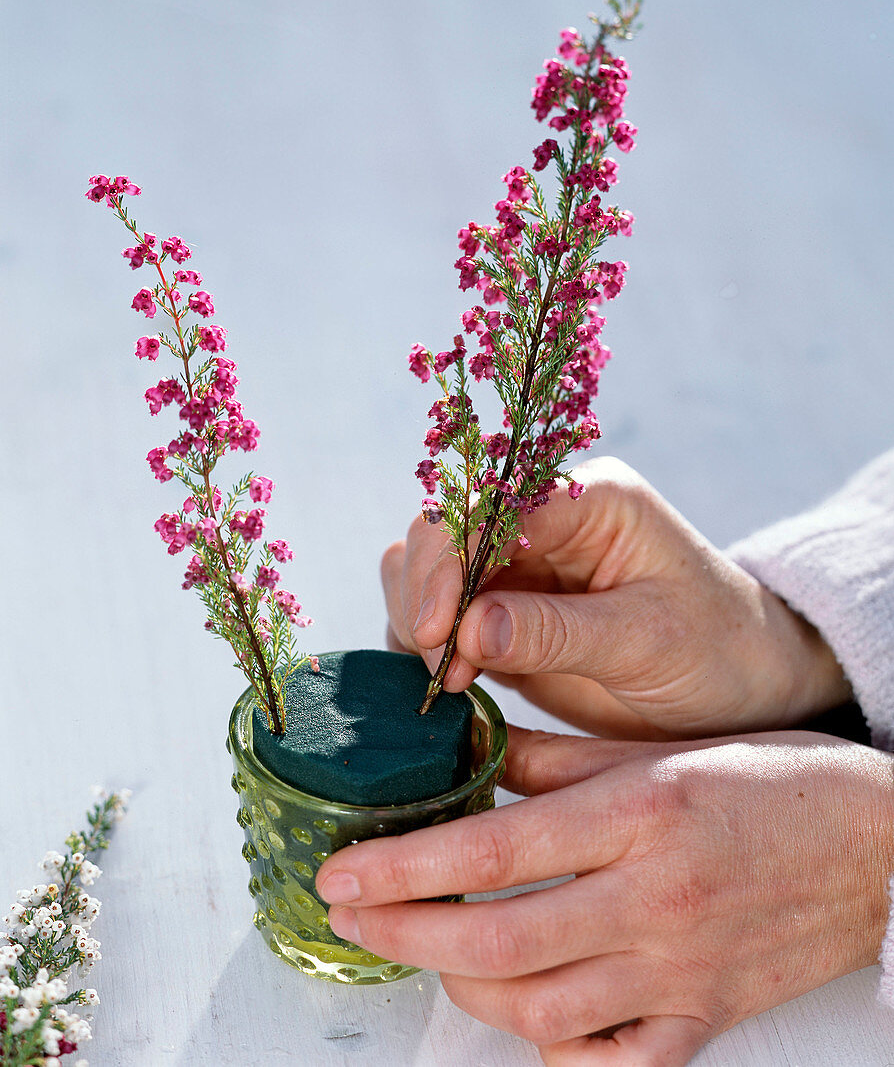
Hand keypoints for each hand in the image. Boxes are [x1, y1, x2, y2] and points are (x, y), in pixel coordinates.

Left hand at [318, 726, 893, 1064]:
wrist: (874, 844)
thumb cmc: (769, 781)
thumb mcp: (657, 747)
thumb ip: (555, 760)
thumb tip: (471, 759)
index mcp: (640, 816)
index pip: (495, 849)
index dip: (404, 864)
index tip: (343, 868)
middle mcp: (655, 900)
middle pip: (498, 939)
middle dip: (404, 930)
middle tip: (351, 911)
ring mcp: (681, 972)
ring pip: (540, 1010)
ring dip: (463, 984)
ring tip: (429, 948)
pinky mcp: (705, 1019)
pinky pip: (612, 1065)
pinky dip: (553, 1049)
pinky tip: (521, 1013)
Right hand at [382, 456, 848, 737]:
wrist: (742, 688)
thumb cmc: (717, 651)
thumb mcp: (647, 641)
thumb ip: (555, 633)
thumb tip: (467, 631)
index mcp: (589, 498)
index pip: (494, 507)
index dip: (453, 561)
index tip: (438, 631)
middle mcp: (545, 520)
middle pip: (444, 530)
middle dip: (428, 594)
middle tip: (440, 668)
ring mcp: (520, 565)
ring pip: (427, 565)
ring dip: (419, 618)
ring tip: (448, 680)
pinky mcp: (504, 611)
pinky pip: (440, 612)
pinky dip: (426, 643)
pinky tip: (449, 682)